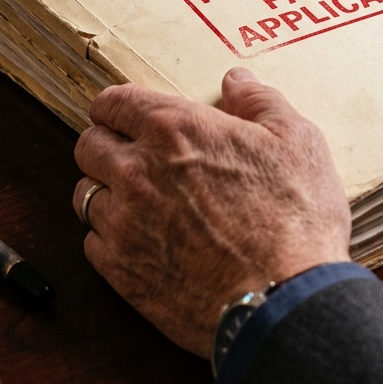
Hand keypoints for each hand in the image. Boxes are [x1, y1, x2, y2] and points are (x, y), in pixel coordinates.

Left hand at [72, 68, 350, 357]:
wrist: (283, 302)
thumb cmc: (295, 218)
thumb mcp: (297, 141)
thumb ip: (260, 102)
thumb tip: (235, 81)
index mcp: (175, 129)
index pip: (112, 103)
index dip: (117, 107)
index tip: (130, 116)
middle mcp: (137, 171)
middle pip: (88, 145)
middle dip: (106, 144)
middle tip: (133, 155)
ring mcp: (124, 224)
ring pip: (85, 195)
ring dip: (106, 192)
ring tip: (138, 201)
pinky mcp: (121, 273)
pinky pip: (92, 244)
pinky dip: (111, 238)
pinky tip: (143, 241)